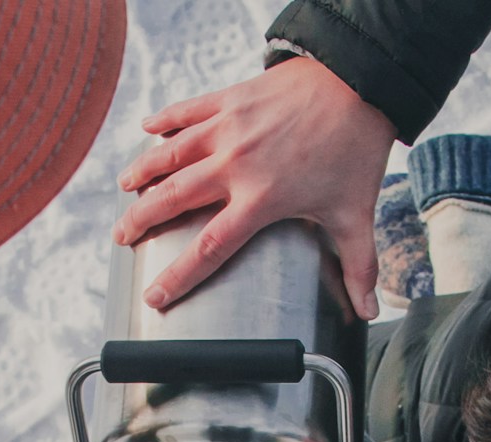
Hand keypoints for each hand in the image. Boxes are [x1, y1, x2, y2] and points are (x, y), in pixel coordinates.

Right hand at [114, 58, 395, 317]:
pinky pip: (187, 110)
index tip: (156, 295)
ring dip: (142, 171)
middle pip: (173, 199)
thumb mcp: (356, 214)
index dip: (179, 276)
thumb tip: (368, 311)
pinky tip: (146, 127)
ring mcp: (228, 128)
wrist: (358, 81)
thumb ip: (358, 267)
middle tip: (122, 236)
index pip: (209, 248)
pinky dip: (163, 119)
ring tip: (124, 186)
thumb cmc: (356, 147)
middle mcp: (236, 165)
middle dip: (142, 221)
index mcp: (261, 199)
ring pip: (170, 153)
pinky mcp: (230, 98)